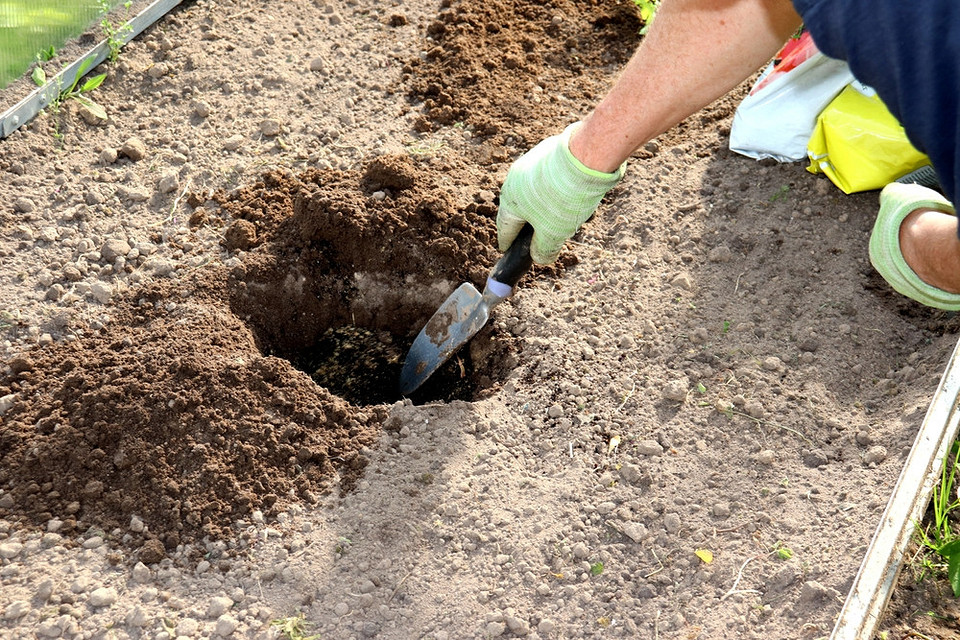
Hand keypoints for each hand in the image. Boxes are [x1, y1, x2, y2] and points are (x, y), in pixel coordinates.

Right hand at [496, 123, 624, 263]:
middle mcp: (514, 179)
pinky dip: (554, 190)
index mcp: (510, 200)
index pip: (504, 228)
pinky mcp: (547, 152)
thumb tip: (539, 258)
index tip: (508, 251)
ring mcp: (530, 162)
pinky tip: (570, 194)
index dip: (508, 243)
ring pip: (534, 192)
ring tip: (562, 215)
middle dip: (529, 224)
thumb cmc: (564, 197)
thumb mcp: (554, 232)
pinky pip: (546, 178)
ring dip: (544, 206)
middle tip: (540, 236)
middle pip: (519, 209)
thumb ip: (543, 249)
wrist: (586, 155)